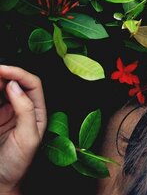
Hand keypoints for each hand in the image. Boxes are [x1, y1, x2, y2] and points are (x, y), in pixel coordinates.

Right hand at [0, 65, 46, 194]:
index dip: (18, 73)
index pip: (32, 84)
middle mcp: (23, 108)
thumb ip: (25, 109)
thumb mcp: (28, 137)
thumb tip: (14, 84)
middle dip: (3, 74)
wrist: (0, 183)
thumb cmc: (18, 163)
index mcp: (38, 111)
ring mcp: (6, 113)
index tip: (1, 69)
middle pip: (14, 83)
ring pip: (1, 90)